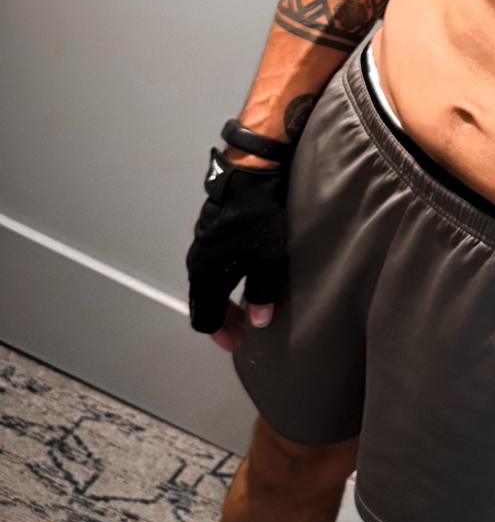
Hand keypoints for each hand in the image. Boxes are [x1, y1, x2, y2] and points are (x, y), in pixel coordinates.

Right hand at [185, 152, 286, 349]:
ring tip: (245, 308)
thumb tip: (259, 322)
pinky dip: (223, 283)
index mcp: (207, 276)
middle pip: (203, 303)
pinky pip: (211, 269)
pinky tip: (241, 279)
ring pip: (207, 285)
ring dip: (223, 301)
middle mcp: (197, 264)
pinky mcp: (210, 234)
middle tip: (243, 330)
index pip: (204, 318)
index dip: (220, 335)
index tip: (237, 343)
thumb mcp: (269, 262)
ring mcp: (201, 247)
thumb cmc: (258, 220)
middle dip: (222, 320)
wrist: (249, 177)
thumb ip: (263, 294)